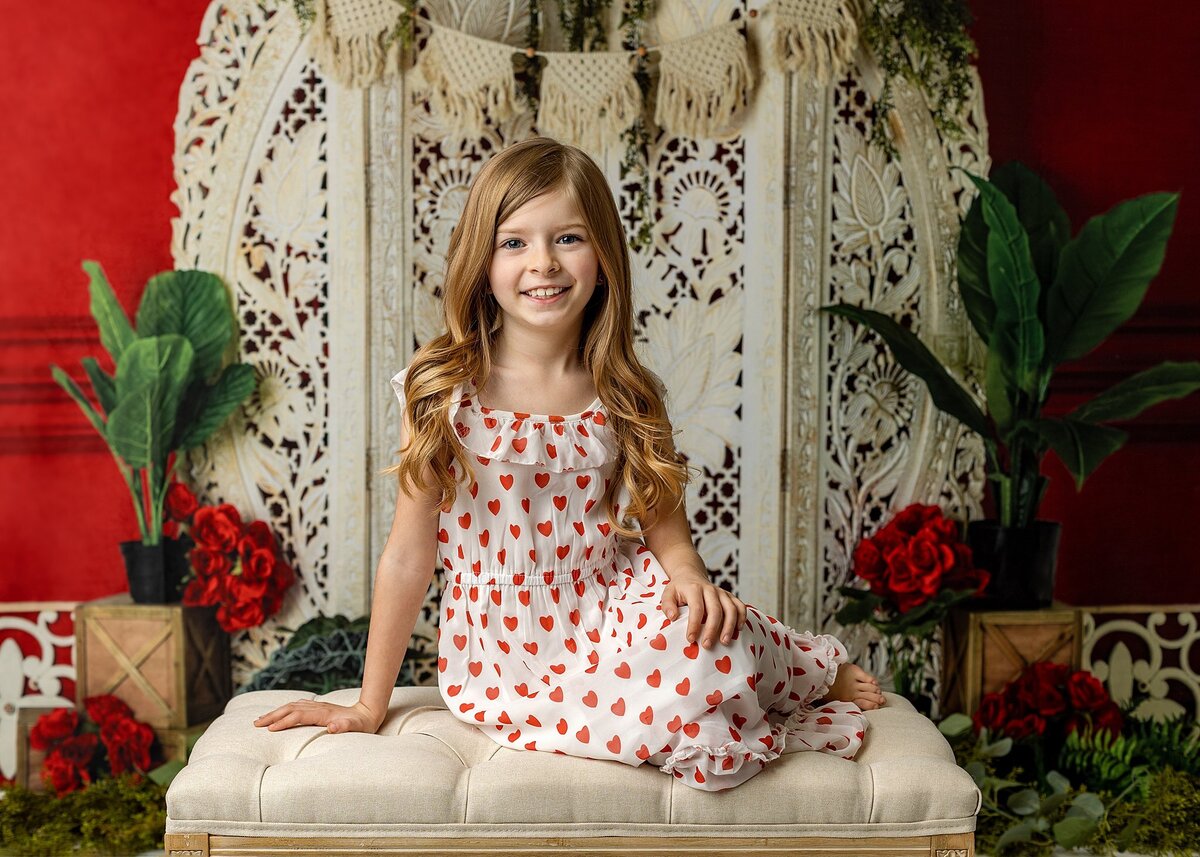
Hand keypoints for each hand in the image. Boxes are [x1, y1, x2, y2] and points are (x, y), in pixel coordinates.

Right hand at [253, 699, 384, 734]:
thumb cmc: (362, 724)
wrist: (369, 713)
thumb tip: (333, 726)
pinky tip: (278, 714)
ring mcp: (317, 707)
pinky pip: (296, 706)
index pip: (299, 716)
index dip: (284, 721)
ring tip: (260, 719)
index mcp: (324, 713)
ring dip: (275, 712)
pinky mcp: (318, 708)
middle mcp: (318, 708)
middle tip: (256, 724)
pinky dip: (284, 709)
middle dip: (273, 716)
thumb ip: (345, 726)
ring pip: (291, 706)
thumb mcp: (356, 727)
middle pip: (291, 709)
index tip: (270, 729)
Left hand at [660, 570, 746, 648]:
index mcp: (694, 589)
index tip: (691, 639)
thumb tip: (673, 617)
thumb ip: (667, 605)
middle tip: (707, 645)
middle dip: (712, 629)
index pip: (697, 608)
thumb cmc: (679, 589)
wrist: (690, 575)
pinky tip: (738, 630)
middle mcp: (710, 589)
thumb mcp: (668, 593)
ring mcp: (722, 592)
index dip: (694, 624)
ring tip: (725, 642)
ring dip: (729, 626)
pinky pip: (740, 606)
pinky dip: (742, 618)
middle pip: (715, 610)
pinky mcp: (729, 596)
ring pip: (731, 609)